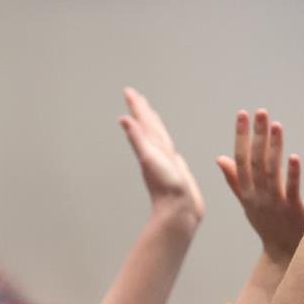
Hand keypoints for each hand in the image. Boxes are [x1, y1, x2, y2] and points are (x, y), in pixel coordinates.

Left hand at [120, 87, 204, 227]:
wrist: (180, 212)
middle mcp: (157, 152)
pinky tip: (168, 147)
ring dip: (154, 126)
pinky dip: (167, 145)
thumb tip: (124, 119)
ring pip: (159, 138)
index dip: (137, 106)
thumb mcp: (149, 158)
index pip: (143, 122)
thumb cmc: (165, 187)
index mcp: (152, 147)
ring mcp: (166, 162)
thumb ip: (137, 138)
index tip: (129, 92)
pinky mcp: (176, 171)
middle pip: (149, 126)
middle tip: (136, 97)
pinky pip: (170, 152)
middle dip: (143, 111)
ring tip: (151, 116)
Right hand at [216, 109, 303, 262]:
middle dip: (257, 136)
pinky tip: (294, 157)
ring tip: (276, 125)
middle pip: (255, 162)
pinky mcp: (293, 210)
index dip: (240, 136)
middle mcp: (257, 196)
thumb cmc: (268, 226)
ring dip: (273, 148)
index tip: (242, 114)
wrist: (285, 254)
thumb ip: (234, 180)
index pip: (240, 160)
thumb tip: (220, 158)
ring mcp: (274, 203)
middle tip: (260, 112)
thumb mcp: (247, 203)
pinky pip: (291, 189)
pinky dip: (292, 173)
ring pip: (271, 172)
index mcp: (247, 192)